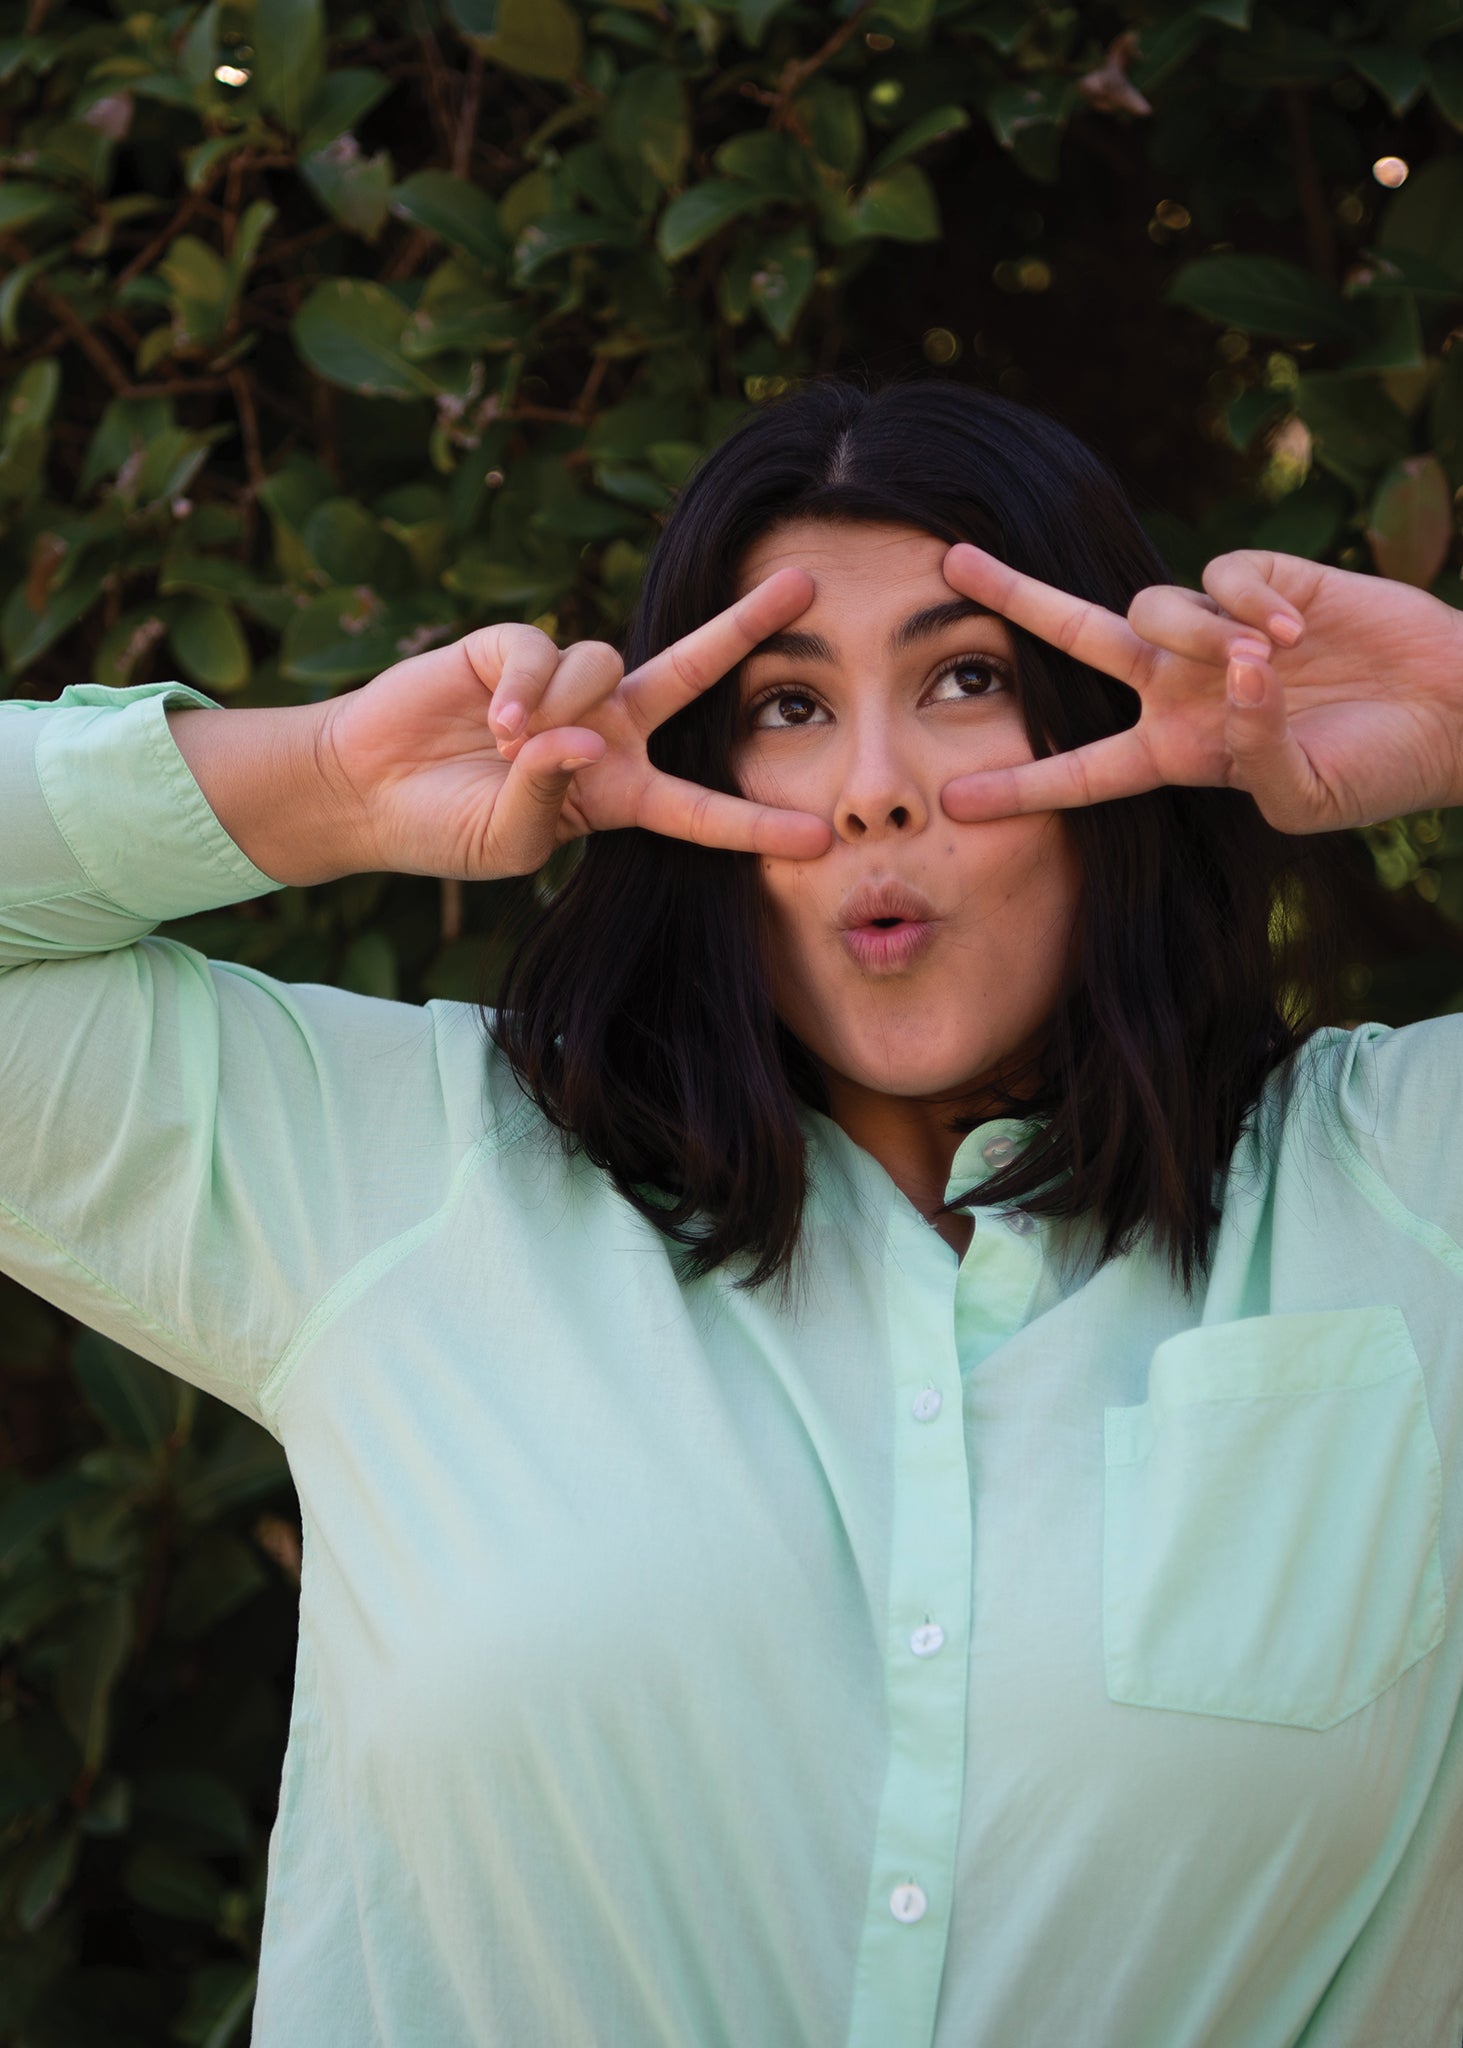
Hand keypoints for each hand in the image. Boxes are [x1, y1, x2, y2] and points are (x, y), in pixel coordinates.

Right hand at [320, 568, 831, 878]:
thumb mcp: (511, 840)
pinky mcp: (515, 646)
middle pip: (693, 671)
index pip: (700, 809)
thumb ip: (554, 797)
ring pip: (606, 665)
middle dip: (746, 626)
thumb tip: (578, 738)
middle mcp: (607, 726)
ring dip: (561, 710)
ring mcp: (565, 684)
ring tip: (506, 746)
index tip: (820, 839)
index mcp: (621, 790)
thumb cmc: (447, 828)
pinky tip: (494, 719)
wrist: (369, 789)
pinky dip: (525, 687)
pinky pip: (547, 651)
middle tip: (806, 586)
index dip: (755, 825)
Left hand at [938, 543, 1462, 833]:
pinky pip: (1219, 577)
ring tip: (1273, 662)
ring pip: (1150, 609)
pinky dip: (1252, 603)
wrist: (1449, 713)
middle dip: (1015, 599)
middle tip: (950, 566)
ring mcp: (1216, 630)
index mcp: (1176, 752)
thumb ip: (1253, 754)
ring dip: (1200, 636)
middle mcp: (1180, 686)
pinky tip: (1301, 630)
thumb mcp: (1303, 796)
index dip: (1021, 788)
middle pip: (1076, 639)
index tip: (952, 801)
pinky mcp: (1263, 579)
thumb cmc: (1375, 770)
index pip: (1082, 773)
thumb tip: (1235, 677)